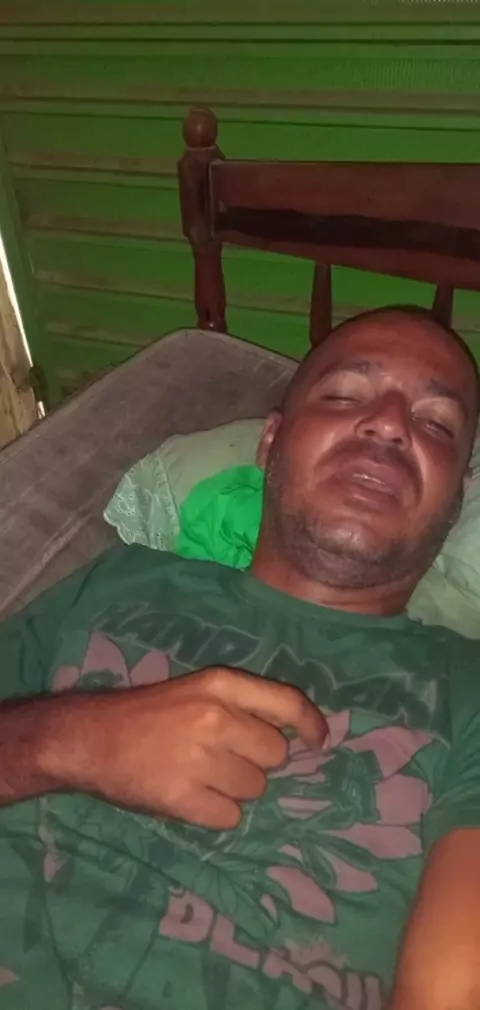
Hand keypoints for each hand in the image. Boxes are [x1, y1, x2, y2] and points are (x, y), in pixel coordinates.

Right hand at [41, 667, 327, 828]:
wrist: (90, 738)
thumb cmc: (149, 714)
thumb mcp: (198, 691)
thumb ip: (242, 705)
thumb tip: (297, 736)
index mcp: (221, 684)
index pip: (287, 703)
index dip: (311, 724)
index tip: (319, 742)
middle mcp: (216, 717)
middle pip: (275, 755)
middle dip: (255, 762)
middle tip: (221, 758)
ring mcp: (200, 758)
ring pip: (255, 789)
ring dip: (235, 790)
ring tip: (199, 776)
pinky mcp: (183, 797)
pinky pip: (230, 817)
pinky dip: (214, 813)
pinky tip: (189, 795)